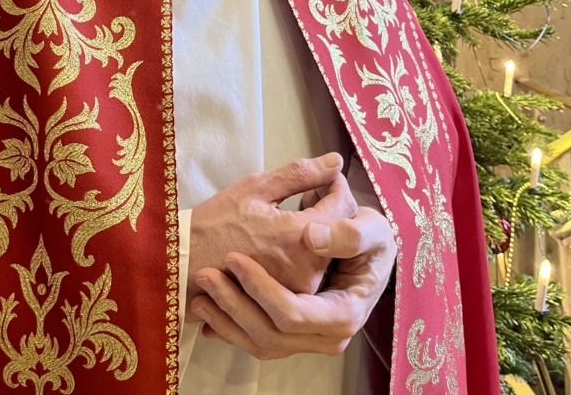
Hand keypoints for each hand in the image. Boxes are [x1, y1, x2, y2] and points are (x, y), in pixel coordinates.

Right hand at [186, 153, 356, 321]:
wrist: (183, 265)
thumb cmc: (216, 221)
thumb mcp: (256, 187)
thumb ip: (301, 174)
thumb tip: (336, 162)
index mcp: (298, 238)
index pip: (343, 208)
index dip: (336, 187)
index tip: (324, 179)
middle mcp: (306, 271)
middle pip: (340, 233)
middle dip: (329, 210)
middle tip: (307, 196)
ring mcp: (299, 292)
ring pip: (330, 255)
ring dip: (321, 233)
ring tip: (295, 218)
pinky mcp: (291, 302)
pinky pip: (314, 273)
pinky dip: (309, 254)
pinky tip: (288, 243)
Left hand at [190, 206, 395, 359]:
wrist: (369, 252)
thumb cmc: (370, 237)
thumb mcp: (368, 227)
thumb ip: (345, 232)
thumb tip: (311, 236)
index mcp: (343, 313)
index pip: (293, 313)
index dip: (260, 289)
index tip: (234, 259)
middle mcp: (327, 337)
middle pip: (271, 334)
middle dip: (234, 305)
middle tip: (206, 274)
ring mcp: (309, 340)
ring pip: (260, 343)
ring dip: (226, 319)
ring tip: (200, 291)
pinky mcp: (294, 336)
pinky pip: (257, 341)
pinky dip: (231, 328)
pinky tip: (209, 310)